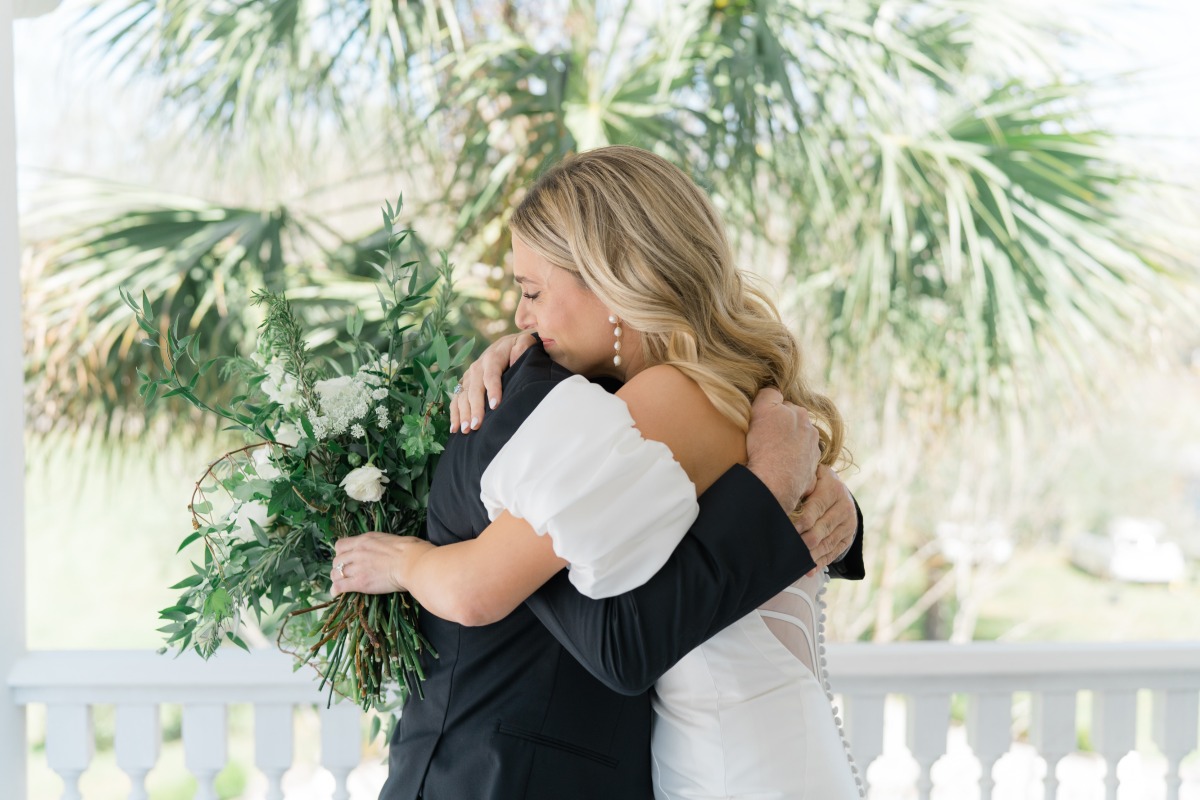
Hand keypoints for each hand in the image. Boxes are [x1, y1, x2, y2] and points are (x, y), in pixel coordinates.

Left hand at [330, 532, 434, 595]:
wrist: (413, 563)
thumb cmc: (411, 550)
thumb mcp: (392, 540)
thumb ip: (381, 544)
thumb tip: (387, 548)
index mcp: (365, 540)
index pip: (340, 545)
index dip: (341, 553)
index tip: (346, 559)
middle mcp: (357, 552)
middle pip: (337, 561)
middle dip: (339, 567)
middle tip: (345, 573)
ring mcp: (357, 567)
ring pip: (336, 573)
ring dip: (337, 579)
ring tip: (341, 584)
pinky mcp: (360, 582)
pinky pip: (339, 586)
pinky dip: (336, 590)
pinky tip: (336, 594)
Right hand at [449, 332, 536, 433]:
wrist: (506, 344)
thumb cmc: (519, 348)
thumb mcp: (525, 342)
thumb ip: (523, 347)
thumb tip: (516, 357)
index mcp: (492, 357)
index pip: (491, 375)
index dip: (493, 390)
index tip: (495, 405)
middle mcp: (477, 367)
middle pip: (474, 389)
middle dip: (475, 408)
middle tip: (477, 425)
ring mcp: (469, 376)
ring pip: (462, 396)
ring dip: (463, 413)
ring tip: (466, 430)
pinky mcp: (464, 384)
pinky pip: (456, 399)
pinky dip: (454, 414)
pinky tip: (455, 428)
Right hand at [746, 387, 818, 510]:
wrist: (773, 483)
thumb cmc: (764, 446)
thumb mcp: (761, 410)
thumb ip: (769, 394)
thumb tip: (775, 392)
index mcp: (801, 415)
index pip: (783, 407)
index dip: (770, 414)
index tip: (761, 424)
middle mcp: (811, 432)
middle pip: (793, 425)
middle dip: (782, 430)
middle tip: (766, 440)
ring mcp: (812, 454)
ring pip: (798, 445)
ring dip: (788, 447)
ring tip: (772, 457)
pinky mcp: (811, 474)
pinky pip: (800, 465)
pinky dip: (791, 465)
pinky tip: (779, 470)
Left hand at [795, 465, 856, 573]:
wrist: (838, 490)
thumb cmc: (815, 483)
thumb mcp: (811, 476)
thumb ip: (801, 485)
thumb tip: (785, 498)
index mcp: (833, 490)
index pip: (815, 508)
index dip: (801, 521)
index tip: (786, 530)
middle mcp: (844, 508)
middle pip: (822, 528)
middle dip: (804, 541)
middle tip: (787, 550)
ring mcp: (848, 525)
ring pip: (828, 543)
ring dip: (812, 555)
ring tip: (796, 564)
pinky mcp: (848, 538)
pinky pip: (834, 552)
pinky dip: (820, 562)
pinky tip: (809, 570)